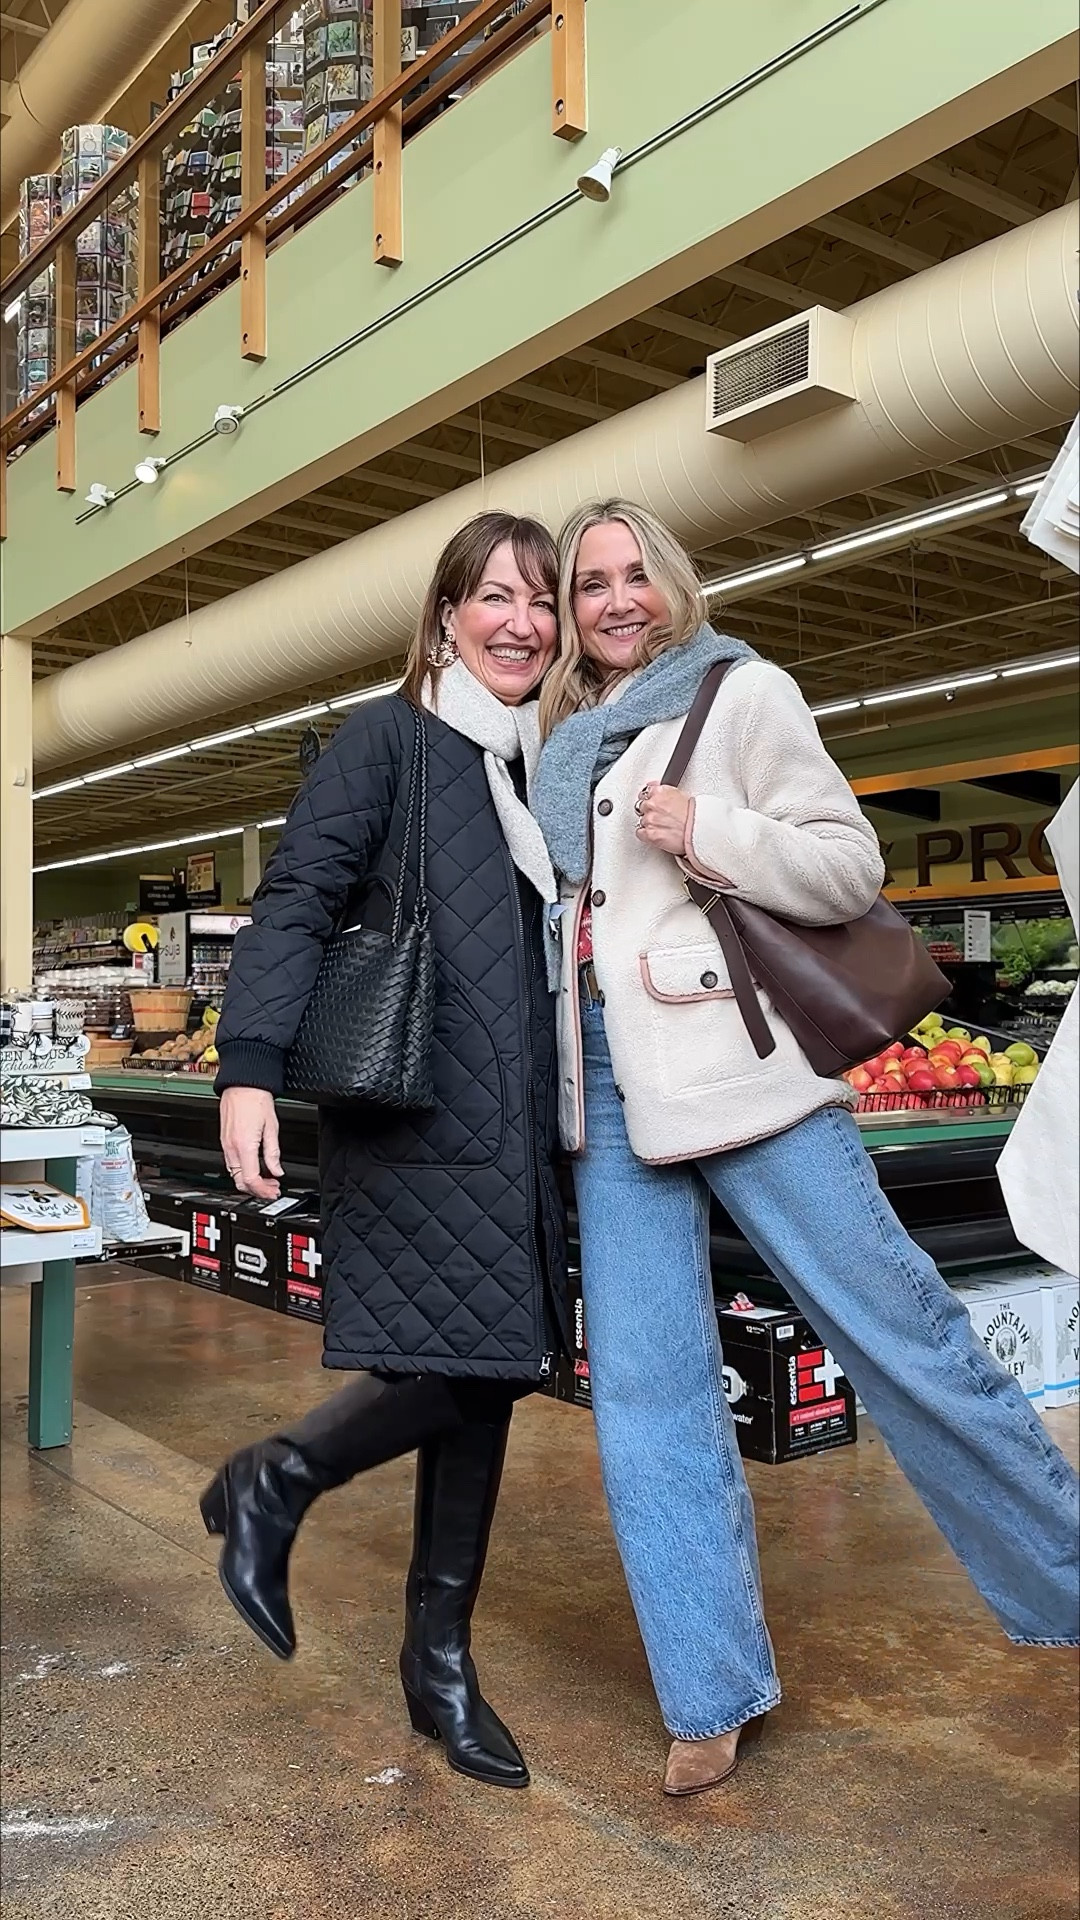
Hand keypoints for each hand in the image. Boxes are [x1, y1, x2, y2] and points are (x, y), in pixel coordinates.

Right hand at [220, 1086, 282, 1200]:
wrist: (242, 1084)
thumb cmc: (256, 1099)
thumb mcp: (272, 1127)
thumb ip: (273, 1153)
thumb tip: (277, 1170)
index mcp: (244, 1145)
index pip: (251, 1179)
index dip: (263, 1190)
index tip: (274, 1190)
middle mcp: (232, 1147)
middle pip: (239, 1181)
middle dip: (256, 1190)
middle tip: (272, 1188)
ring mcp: (226, 1144)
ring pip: (234, 1173)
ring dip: (250, 1181)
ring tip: (267, 1179)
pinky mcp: (224, 1139)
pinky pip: (231, 1162)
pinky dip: (242, 1170)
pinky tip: (254, 1167)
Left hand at [635, 783, 690, 854]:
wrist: (700, 832)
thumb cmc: (696, 815)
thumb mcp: (681, 794)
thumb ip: (663, 791)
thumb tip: (653, 786)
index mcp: (660, 792)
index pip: (645, 793)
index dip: (650, 800)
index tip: (655, 805)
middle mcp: (653, 804)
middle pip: (642, 807)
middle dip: (649, 812)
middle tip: (661, 818)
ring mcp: (650, 819)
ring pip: (641, 820)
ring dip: (650, 824)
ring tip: (664, 827)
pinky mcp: (649, 834)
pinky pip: (640, 833)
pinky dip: (647, 835)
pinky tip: (658, 834)